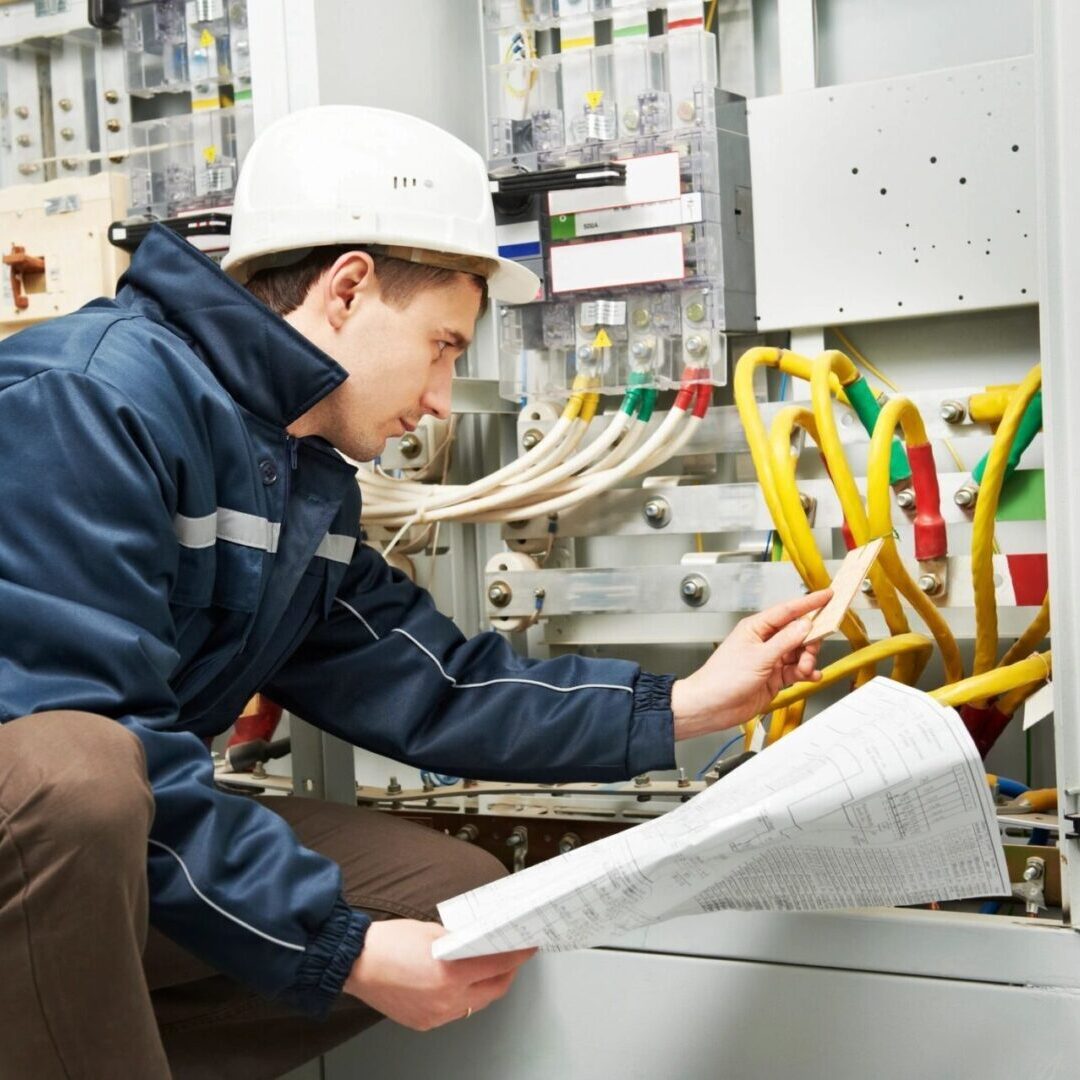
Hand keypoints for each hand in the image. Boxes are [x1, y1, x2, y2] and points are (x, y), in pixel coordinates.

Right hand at [343, 919, 535, 1030]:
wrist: (356, 963)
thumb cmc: (387, 943)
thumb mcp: (433, 932)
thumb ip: (461, 941)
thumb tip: (481, 942)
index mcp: (450, 975)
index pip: (498, 966)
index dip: (517, 956)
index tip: (527, 948)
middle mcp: (445, 1001)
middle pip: (493, 991)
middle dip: (507, 974)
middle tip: (512, 957)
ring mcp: (435, 1016)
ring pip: (475, 1004)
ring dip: (486, 986)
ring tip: (488, 968)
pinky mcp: (423, 1022)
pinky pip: (454, 1012)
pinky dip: (463, 997)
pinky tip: (461, 983)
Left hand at [670, 590, 830, 739]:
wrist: (712, 706)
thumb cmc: (722, 678)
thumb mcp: (758, 657)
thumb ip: (785, 641)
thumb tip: (805, 625)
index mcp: (756, 628)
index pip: (787, 611)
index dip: (809, 603)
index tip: (827, 596)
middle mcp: (764, 642)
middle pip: (797, 633)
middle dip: (809, 641)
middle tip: (812, 649)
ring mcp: (770, 660)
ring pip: (799, 653)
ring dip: (806, 660)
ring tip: (804, 669)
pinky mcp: (773, 678)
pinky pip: (796, 671)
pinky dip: (805, 673)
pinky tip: (810, 676)